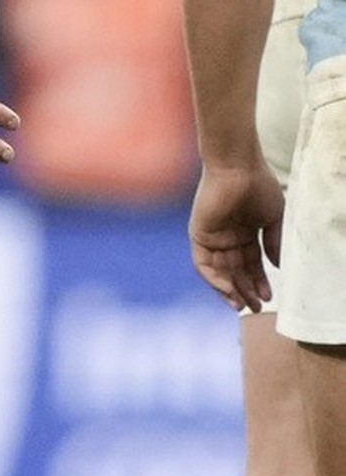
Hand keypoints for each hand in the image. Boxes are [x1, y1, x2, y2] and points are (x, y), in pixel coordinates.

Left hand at [189, 160, 283, 312]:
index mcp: (245, 232)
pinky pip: (203, 264)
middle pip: (235, 271)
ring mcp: (212, 237)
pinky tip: (229, 290)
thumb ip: (273, 242)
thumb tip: (277, 267)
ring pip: (219, 272)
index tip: (270, 297)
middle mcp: (227, 237)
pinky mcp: (199, 235)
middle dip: (245, 290)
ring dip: (230, 290)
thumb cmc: (258, 186)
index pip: (251, 264)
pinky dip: (215, 279)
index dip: (259, 281)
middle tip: (256, 308)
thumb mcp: (273, 219)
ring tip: (242, 305)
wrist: (238, 167)